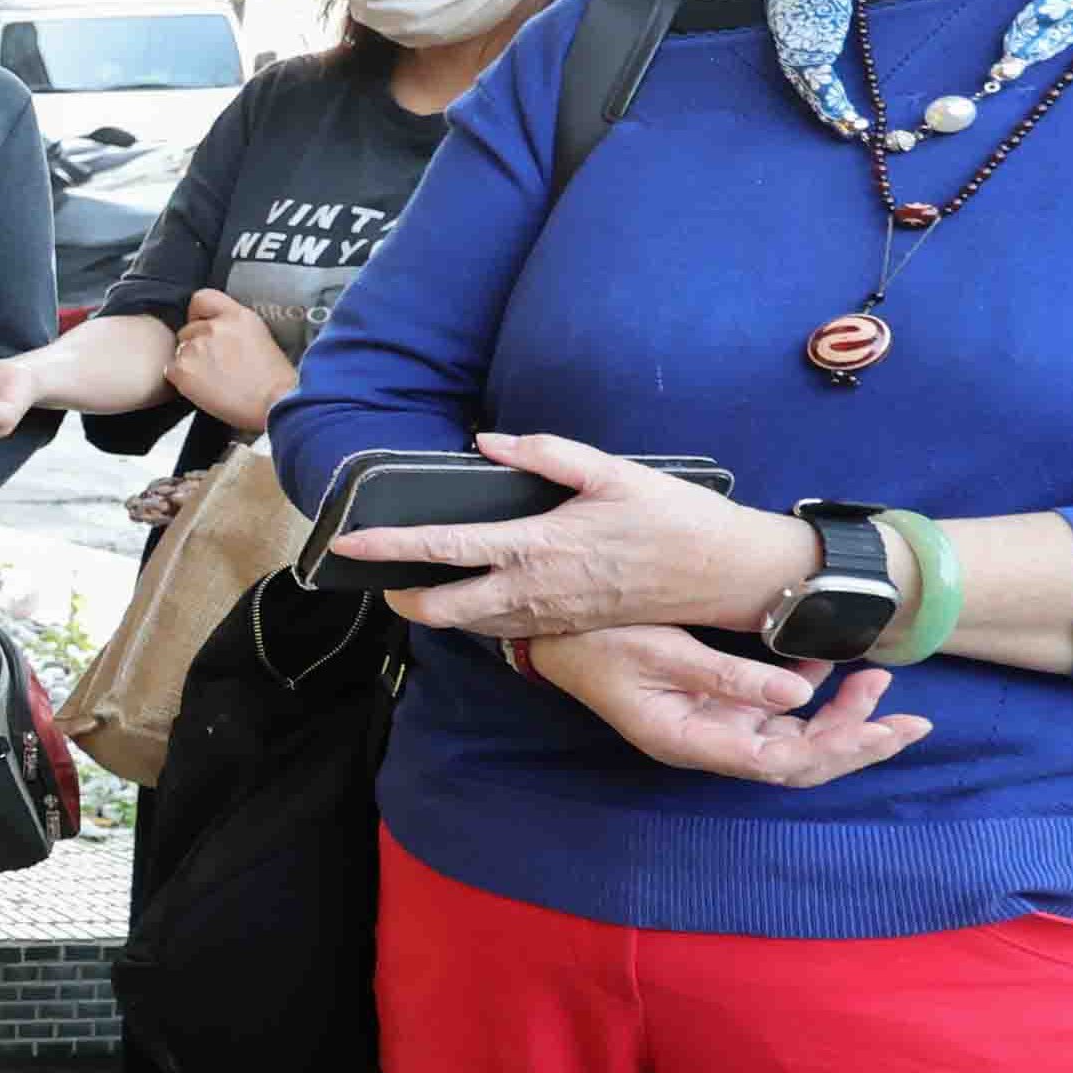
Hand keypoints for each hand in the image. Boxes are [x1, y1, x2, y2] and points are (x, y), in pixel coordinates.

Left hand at [166, 290, 294, 434]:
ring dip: (190, 363)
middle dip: (195, 345)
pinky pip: (171, 370)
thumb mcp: (259, 337)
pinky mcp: (184, 369)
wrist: (275, 403)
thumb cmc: (274, 380)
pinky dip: (182, 380)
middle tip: (213, 364)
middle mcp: (214, 327)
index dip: (197, 313)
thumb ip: (233, 328)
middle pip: (188, 330)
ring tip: (213, 380)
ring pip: (179, 351)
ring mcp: (196, 347)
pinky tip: (203, 388)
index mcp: (237, 316)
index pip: (202, 298)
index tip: (200, 324)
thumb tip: (217, 332)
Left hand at [343, 429, 808, 641]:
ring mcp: (551, 615)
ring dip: (436, 609)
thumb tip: (489, 443)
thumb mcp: (615, 472)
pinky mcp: (567, 627)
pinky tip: (473, 595)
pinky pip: (505, 628)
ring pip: (471, 625)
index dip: (388, 548)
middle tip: (377, 577)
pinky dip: (476, 616)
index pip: (444, 549)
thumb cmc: (676, 519)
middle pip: (442, 610)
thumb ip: (548, 454)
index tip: (345, 544)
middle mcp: (535, 590)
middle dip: (400, 597)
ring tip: (413, 584)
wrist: (728, 575)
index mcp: (538, 547)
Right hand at [527, 624, 933, 787]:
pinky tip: (830, 666)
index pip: (784, 761)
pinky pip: (771, 714)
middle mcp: (707, 743)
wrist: (549, 638)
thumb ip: (731, 675)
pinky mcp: (711, 707)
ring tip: (877, 682)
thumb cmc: (596, 641)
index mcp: (692, 740)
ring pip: (791, 739)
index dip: (842, 747)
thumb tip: (802, 692)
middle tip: (912, 721)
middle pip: (797, 761)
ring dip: (838, 718)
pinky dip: (808, 695)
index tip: (890, 727)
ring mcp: (710, 727)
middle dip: (857, 742)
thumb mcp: (662, 651)